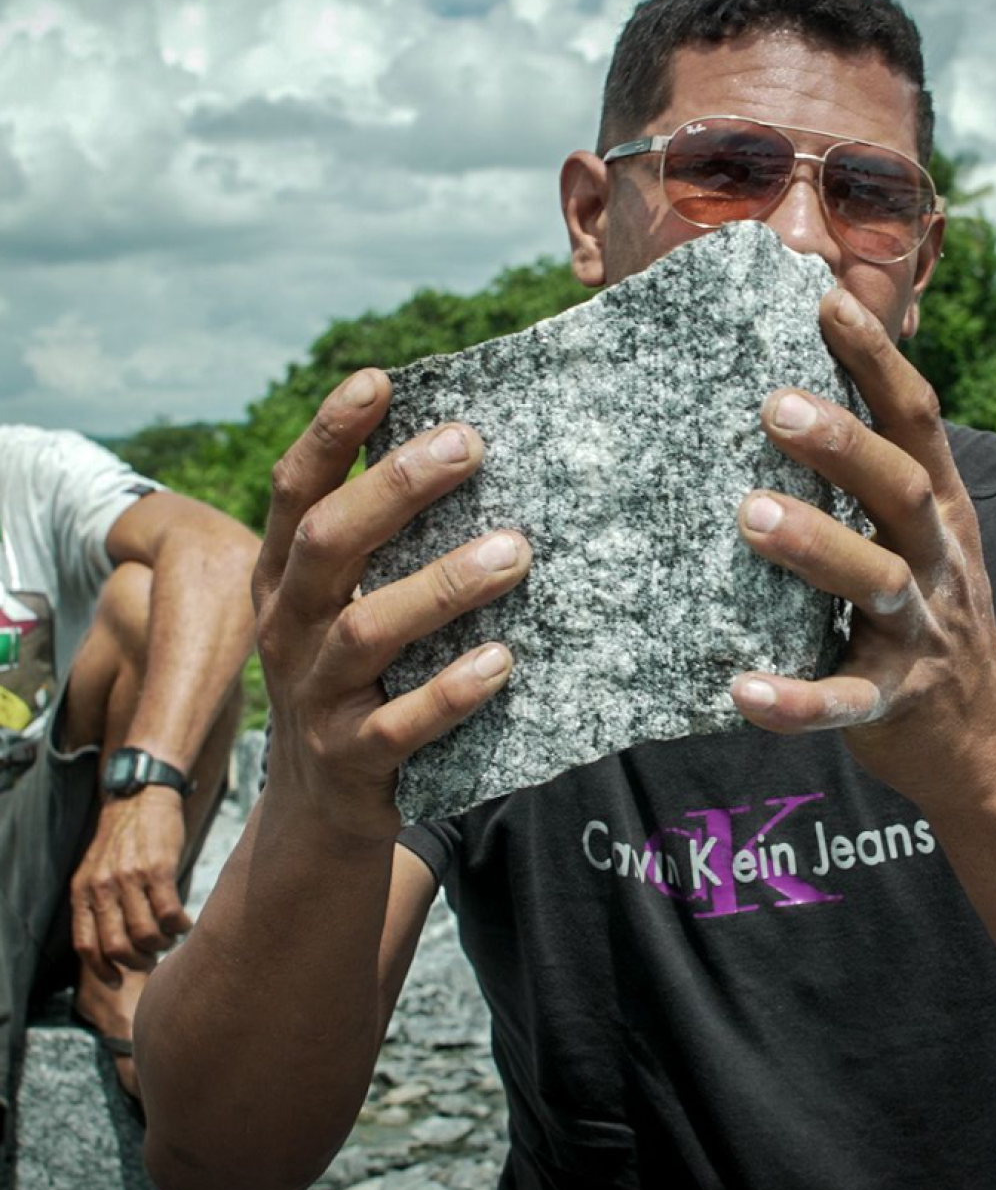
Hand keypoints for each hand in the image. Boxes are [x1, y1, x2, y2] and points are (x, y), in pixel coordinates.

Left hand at [70, 784, 189, 978]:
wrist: (140, 798)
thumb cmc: (123, 838)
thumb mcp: (96, 871)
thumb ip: (100, 903)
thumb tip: (116, 944)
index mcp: (83, 892)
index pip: (86, 945)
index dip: (102, 970)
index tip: (117, 981)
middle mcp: (102, 888)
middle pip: (118, 946)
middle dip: (138, 962)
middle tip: (152, 959)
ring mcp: (129, 878)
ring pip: (146, 934)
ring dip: (162, 945)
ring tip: (170, 938)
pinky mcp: (158, 869)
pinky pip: (170, 913)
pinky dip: (181, 926)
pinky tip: (186, 922)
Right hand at [252, 369, 531, 841]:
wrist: (322, 809)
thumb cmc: (361, 676)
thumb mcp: (351, 607)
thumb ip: (388, 547)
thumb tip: (471, 451)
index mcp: (287, 580)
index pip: (296, 493)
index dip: (329, 435)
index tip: (380, 380)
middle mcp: (290, 628)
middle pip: (329, 544)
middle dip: (394, 488)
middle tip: (469, 444)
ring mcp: (316, 696)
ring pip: (366, 630)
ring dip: (443, 586)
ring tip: (515, 552)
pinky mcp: (353, 759)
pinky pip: (400, 725)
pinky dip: (451, 691)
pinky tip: (502, 661)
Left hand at [727, 288, 995, 799]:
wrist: (985, 740)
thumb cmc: (922, 615)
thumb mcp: (917, 537)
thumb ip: (867, 477)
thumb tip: (780, 384)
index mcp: (941, 512)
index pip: (917, 422)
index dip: (877, 361)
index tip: (826, 300)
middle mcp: (938, 562)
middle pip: (903, 490)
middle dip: (846, 444)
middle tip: (774, 404)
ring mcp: (920, 633)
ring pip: (877, 583)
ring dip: (818, 547)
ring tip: (751, 516)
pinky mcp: (893, 703)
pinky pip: (846, 700)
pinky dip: (798, 699)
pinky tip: (744, 689)